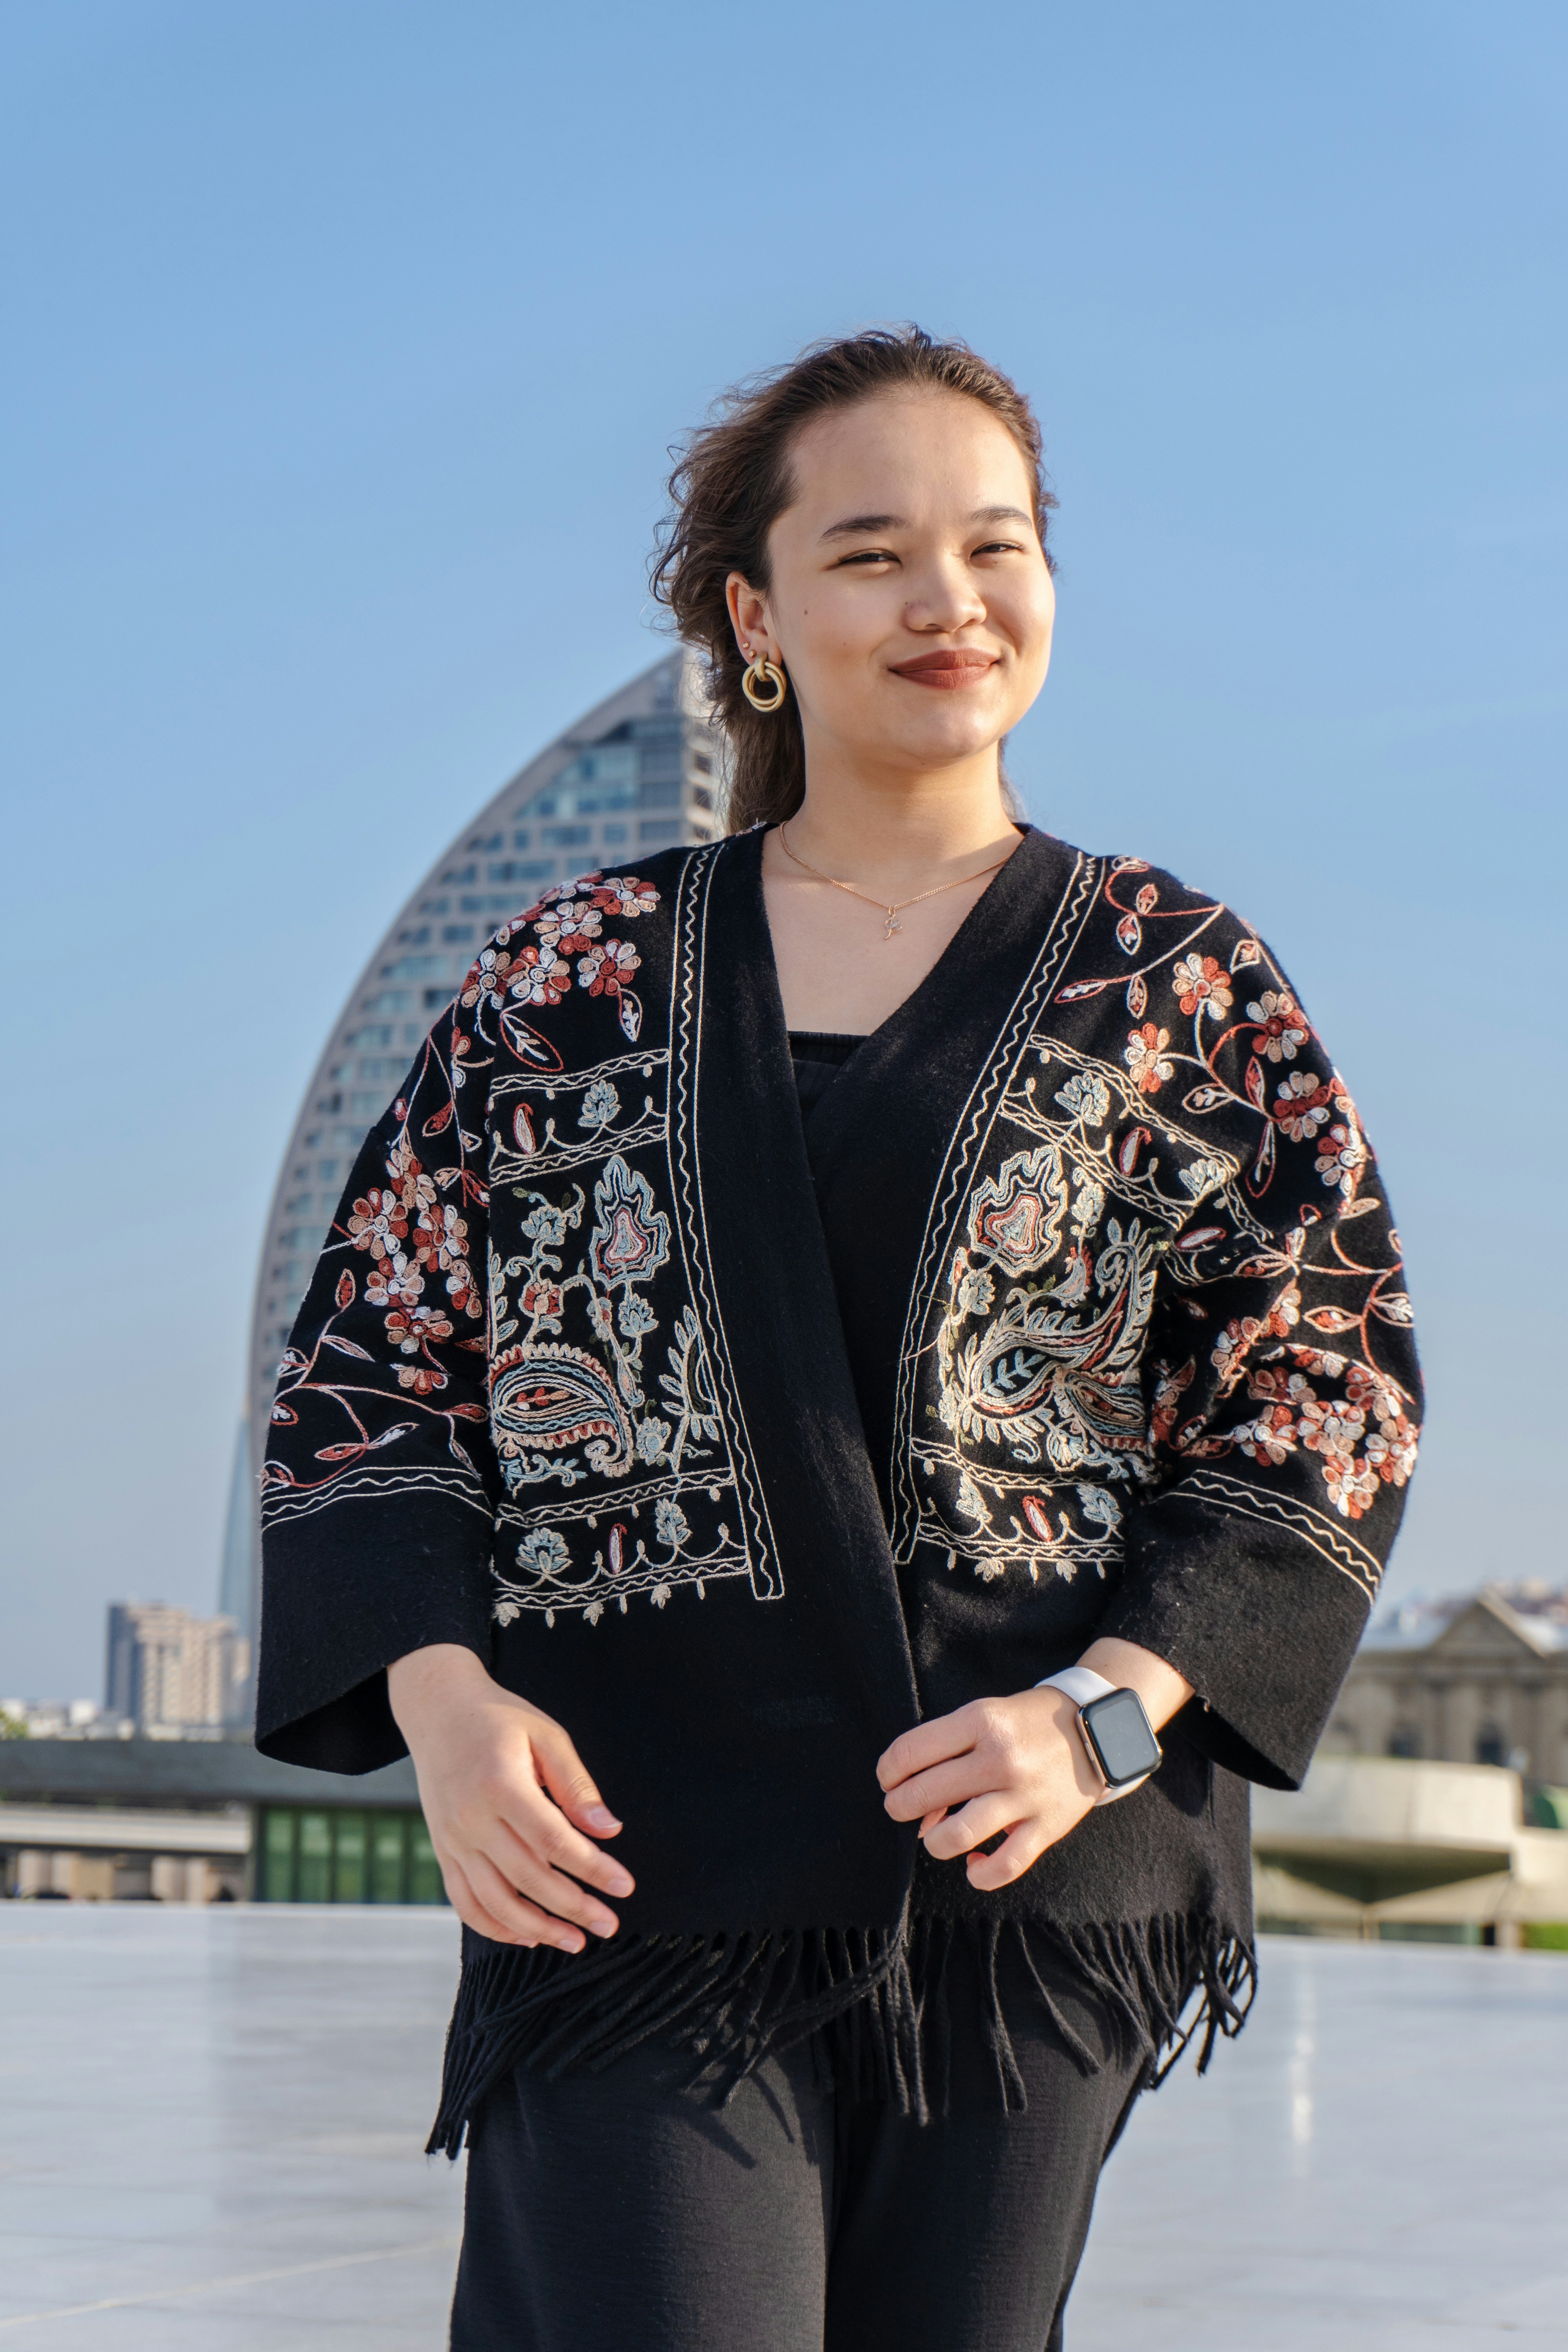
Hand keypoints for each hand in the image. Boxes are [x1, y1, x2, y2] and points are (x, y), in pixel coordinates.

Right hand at [387, 1644, 632, 1951]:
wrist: (438, 1711)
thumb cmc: (499, 1721)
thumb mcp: (547, 1736)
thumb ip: (576, 1785)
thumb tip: (608, 1829)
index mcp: (500, 1785)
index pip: (554, 1841)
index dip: (593, 1869)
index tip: (625, 1887)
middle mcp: (471, 1819)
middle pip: (528, 1877)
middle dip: (573, 1907)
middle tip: (610, 1925)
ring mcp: (452, 1839)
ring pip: (494, 1901)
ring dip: (537, 1928)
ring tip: (575, 1941)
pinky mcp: (443, 1851)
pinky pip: (465, 1902)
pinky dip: (494, 1926)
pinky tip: (527, 1936)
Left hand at [876, 1686, 1099, 1889]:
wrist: (1095, 1732)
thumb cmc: (1025, 1725)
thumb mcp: (984, 1716)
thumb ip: (947, 1751)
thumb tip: (918, 1808)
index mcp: (981, 1721)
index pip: (911, 1751)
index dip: (888, 1770)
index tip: (888, 1778)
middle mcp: (1001, 1758)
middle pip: (926, 1793)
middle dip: (900, 1806)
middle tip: (901, 1807)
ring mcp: (1025, 1795)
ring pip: (957, 1835)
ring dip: (933, 1841)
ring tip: (933, 1835)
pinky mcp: (1047, 1827)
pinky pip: (1004, 1866)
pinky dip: (979, 1874)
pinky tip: (972, 1864)